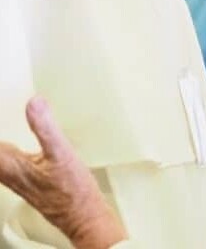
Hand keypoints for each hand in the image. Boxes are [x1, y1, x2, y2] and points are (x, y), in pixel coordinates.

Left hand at [0, 97, 126, 248]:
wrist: (84, 216)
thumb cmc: (73, 191)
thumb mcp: (62, 153)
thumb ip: (46, 128)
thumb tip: (34, 103)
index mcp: (14, 166)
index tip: (3, 112)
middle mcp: (13, 175)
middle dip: (0, 144)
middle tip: (5, 120)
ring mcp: (22, 181)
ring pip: (3, 161)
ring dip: (3, 148)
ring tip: (6, 139)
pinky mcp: (33, 184)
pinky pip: (14, 166)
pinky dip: (13, 154)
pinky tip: (22, 150)